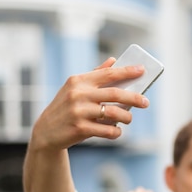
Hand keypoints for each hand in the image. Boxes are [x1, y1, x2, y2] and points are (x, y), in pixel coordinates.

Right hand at [29, 57, 149, 151]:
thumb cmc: (65, 107)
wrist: (45, 131)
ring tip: (129, 119)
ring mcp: (79, 112)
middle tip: (146, 102)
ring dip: (126, 117)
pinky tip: (116, 130)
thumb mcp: (75, 88)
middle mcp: (78, 94)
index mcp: (78, 81)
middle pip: (115, 94)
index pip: (108, 74)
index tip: (142, 70)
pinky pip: (108, 130)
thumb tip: (114, 60)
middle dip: (134, 98)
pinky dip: (116, 131)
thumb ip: (95, 75)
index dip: (127, 71)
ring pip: (114, 113)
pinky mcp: (80, 128)